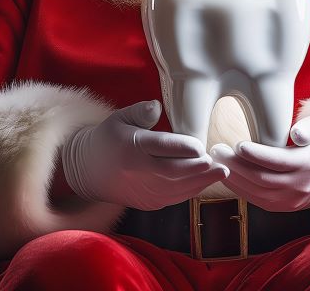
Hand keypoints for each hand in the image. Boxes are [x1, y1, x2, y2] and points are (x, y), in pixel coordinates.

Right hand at [62, 100, 228, 210]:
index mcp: (131, 146)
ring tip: (220, 172)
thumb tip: (157, 106)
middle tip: (220, 163)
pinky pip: (173, 198)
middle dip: (199, 169)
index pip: (160, 147)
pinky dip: (191, 191)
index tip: (201, 146)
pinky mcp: (147, 202)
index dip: (183, 148)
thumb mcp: (119, 118)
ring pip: (176, 189)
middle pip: (172, 172)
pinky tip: (206, 181)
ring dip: (201, 182)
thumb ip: (140, 112)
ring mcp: (142, 190)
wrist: (88, 171)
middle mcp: (136, 171)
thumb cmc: (109, 139)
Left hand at [210, 115, 309, 211]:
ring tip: (216, 161)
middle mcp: (302, 186)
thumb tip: (296, 133)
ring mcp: (294, 200)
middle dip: (236, 165)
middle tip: (216, 150)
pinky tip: (227, 175)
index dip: (256, 155)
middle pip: (263, 179)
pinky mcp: (285, 206)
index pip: (279, 161)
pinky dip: (240, 189)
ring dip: (233, 178)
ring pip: (257, 192)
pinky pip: (258, 200)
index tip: (236, 144)